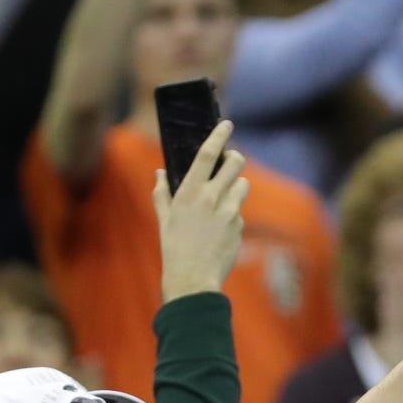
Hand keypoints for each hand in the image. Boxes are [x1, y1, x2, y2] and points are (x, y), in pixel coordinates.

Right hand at [153, 118, 249, 298]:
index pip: (208, 154)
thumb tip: (159, 173)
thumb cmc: (173, 248)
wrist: (193, 279)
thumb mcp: (163, 218)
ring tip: (223, 198)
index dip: (219, 135)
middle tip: (231, 160)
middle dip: (235, 158)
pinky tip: (220, 228)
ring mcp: (230, 212)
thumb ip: (162, 193)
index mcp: (190, 192)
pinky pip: (240, 211)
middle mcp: (212, 198)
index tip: (226, 123)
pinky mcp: (240, 226)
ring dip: (236, 185)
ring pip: (243, 184)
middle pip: (236, 163)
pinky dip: (232, 213)